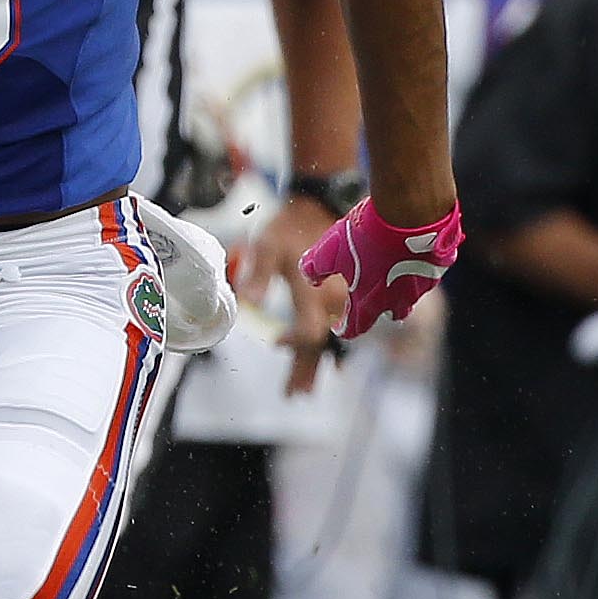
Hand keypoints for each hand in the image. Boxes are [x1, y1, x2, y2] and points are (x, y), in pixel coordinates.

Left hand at [244, 192, 339, 393]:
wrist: (321, 204)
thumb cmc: (289, 224)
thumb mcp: (266, 244)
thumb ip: (257, 274)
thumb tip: (247, 303)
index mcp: (315, 291)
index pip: (308, 332)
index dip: (292, 342)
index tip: (275, 342)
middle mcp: (335, 300)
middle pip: (321, 344)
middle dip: (306, 369)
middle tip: (294, 394)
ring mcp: (346, 298)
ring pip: (333, 339)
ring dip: (319, 363)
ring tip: (305, 387)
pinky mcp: (350, 294)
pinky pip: (344, 328)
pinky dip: (332, 347)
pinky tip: (331, 362)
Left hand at [298, 198, 461, 341]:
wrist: (410, 211)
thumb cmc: (367, 233)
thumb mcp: (329, 248)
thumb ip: (315, 267)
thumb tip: (309, 276)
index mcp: (369, 302)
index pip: (355, 327)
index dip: (344, 329)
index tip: (337, 326)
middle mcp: (398, 300)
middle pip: (388, 314)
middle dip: (377, 309)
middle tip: (368, 299)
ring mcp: (421, 285)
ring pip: (410, 295)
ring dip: (399, 288)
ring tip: (390, 271)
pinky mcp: (438, 267)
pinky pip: (427, 273)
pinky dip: (417, 268)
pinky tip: (411, 253)